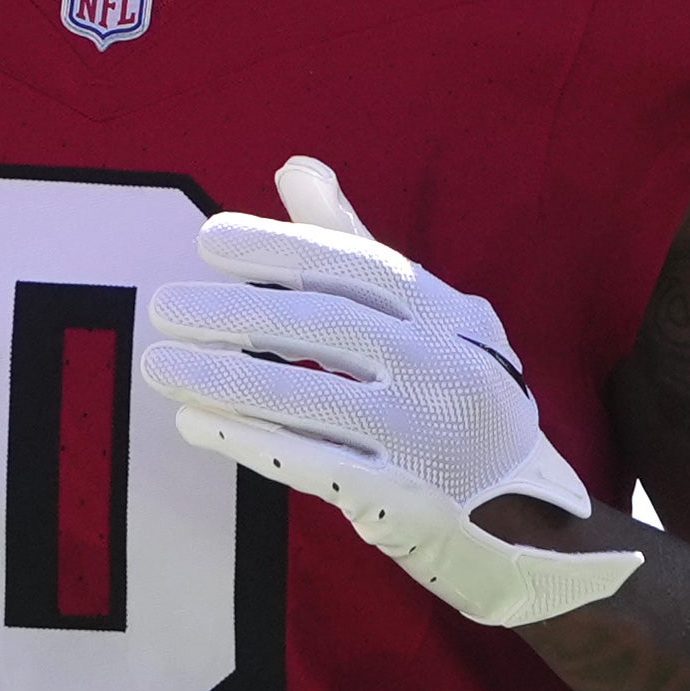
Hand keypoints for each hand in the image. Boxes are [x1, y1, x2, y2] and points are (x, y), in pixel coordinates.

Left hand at [143, 156, 645, 629]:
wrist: (529, 522)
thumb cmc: (459, 400)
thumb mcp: (431, 318)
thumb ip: (356, 246)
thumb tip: (294, 168)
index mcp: (451, 317)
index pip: (358, 266)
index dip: (281, 248)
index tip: (208, 239)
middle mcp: (445, 369)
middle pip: (329, 328)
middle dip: (238, 314)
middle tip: (165, 306)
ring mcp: (427, 438)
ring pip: (311, 399)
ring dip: (225, 379)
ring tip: (160, 365)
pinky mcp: (403, 500)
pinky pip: (313, 463)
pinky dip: (250, 441)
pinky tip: (196, 424)